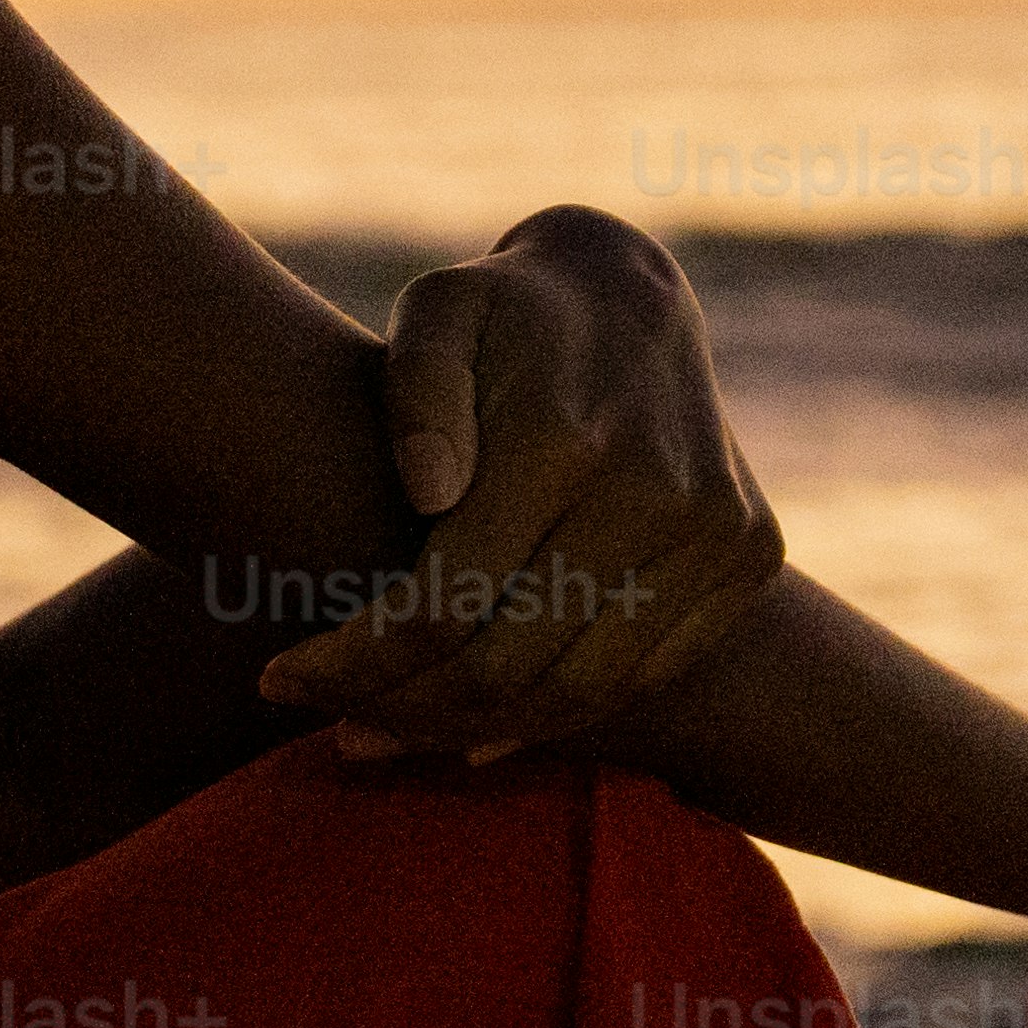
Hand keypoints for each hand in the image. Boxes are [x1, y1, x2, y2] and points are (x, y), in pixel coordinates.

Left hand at [261, 203, 787, 764]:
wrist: (634, 297)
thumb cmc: (502, 312)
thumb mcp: (436, 312)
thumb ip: (416, 393)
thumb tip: (424, 492)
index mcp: (564, 440)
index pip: (445, 604)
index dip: (354, 661)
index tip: (279, 677)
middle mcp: (657, 495)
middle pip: (507, 667)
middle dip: (400, 707)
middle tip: (327, 717)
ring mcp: (716, 533)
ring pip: (577, 694)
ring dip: (468, 731)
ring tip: (382, 731)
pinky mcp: (748, 558)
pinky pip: (640, 679)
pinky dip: (554, 720)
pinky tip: (474, 731)